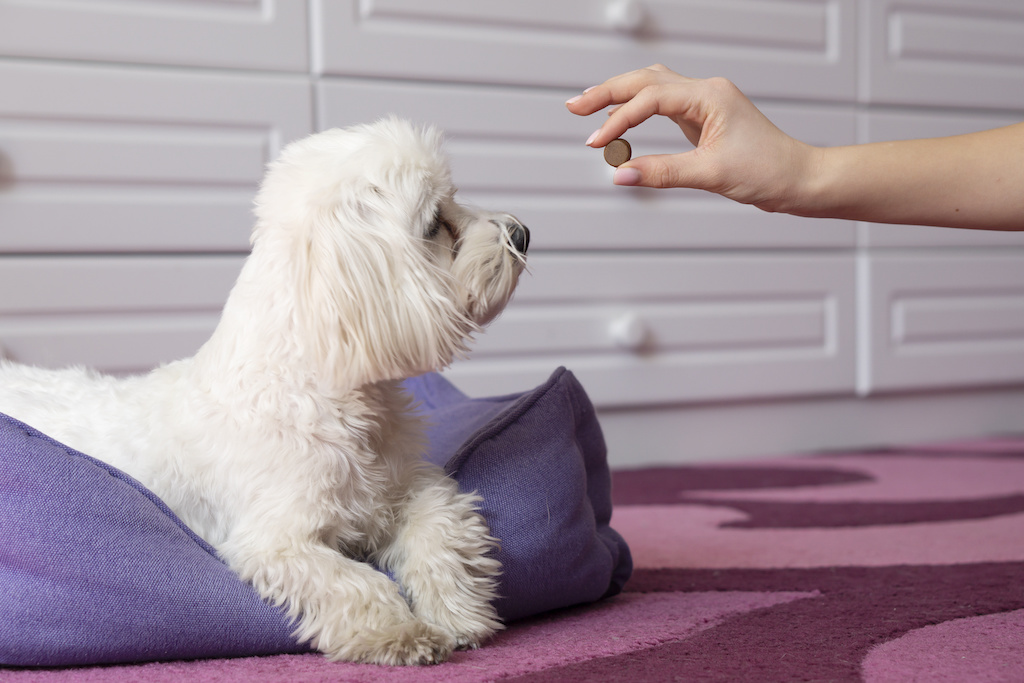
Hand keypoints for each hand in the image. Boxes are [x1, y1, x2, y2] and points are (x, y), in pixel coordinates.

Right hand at [566, 64, 818, 213]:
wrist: (798, 178)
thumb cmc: (769, 171)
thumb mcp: (710, 174)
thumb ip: (662, 172)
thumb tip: (622, 175)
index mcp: (709, 96)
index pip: (650, 99)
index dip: (619, 120)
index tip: (597, 142)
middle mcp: (706, 92)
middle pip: (645, 80)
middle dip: (608, 93)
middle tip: (575, 107)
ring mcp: (706, 103)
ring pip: (653, 87)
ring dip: (621, 96)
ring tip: (590, 107)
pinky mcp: (705, 118)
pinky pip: (663, 104)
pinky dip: (638, 110)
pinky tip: (623, 118)